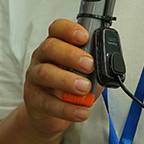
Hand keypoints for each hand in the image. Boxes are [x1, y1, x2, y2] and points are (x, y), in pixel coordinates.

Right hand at [20, 19, 97, 138]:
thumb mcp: (85, 72)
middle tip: (89, 65)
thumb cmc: (69, 87)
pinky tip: (81, 111)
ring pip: (45, 73)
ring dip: (67, 80)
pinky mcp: (33, 99)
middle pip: (50, 48)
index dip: (69, 30)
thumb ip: (95, 66)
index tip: (85, 37)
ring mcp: (35, 78)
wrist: (49, 115)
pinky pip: (47, 102)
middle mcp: (42, 58)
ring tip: (84, 88)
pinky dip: (66, 108)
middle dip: (71, 55)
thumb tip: (110, 65)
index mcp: (56, 45)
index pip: (57, 29)